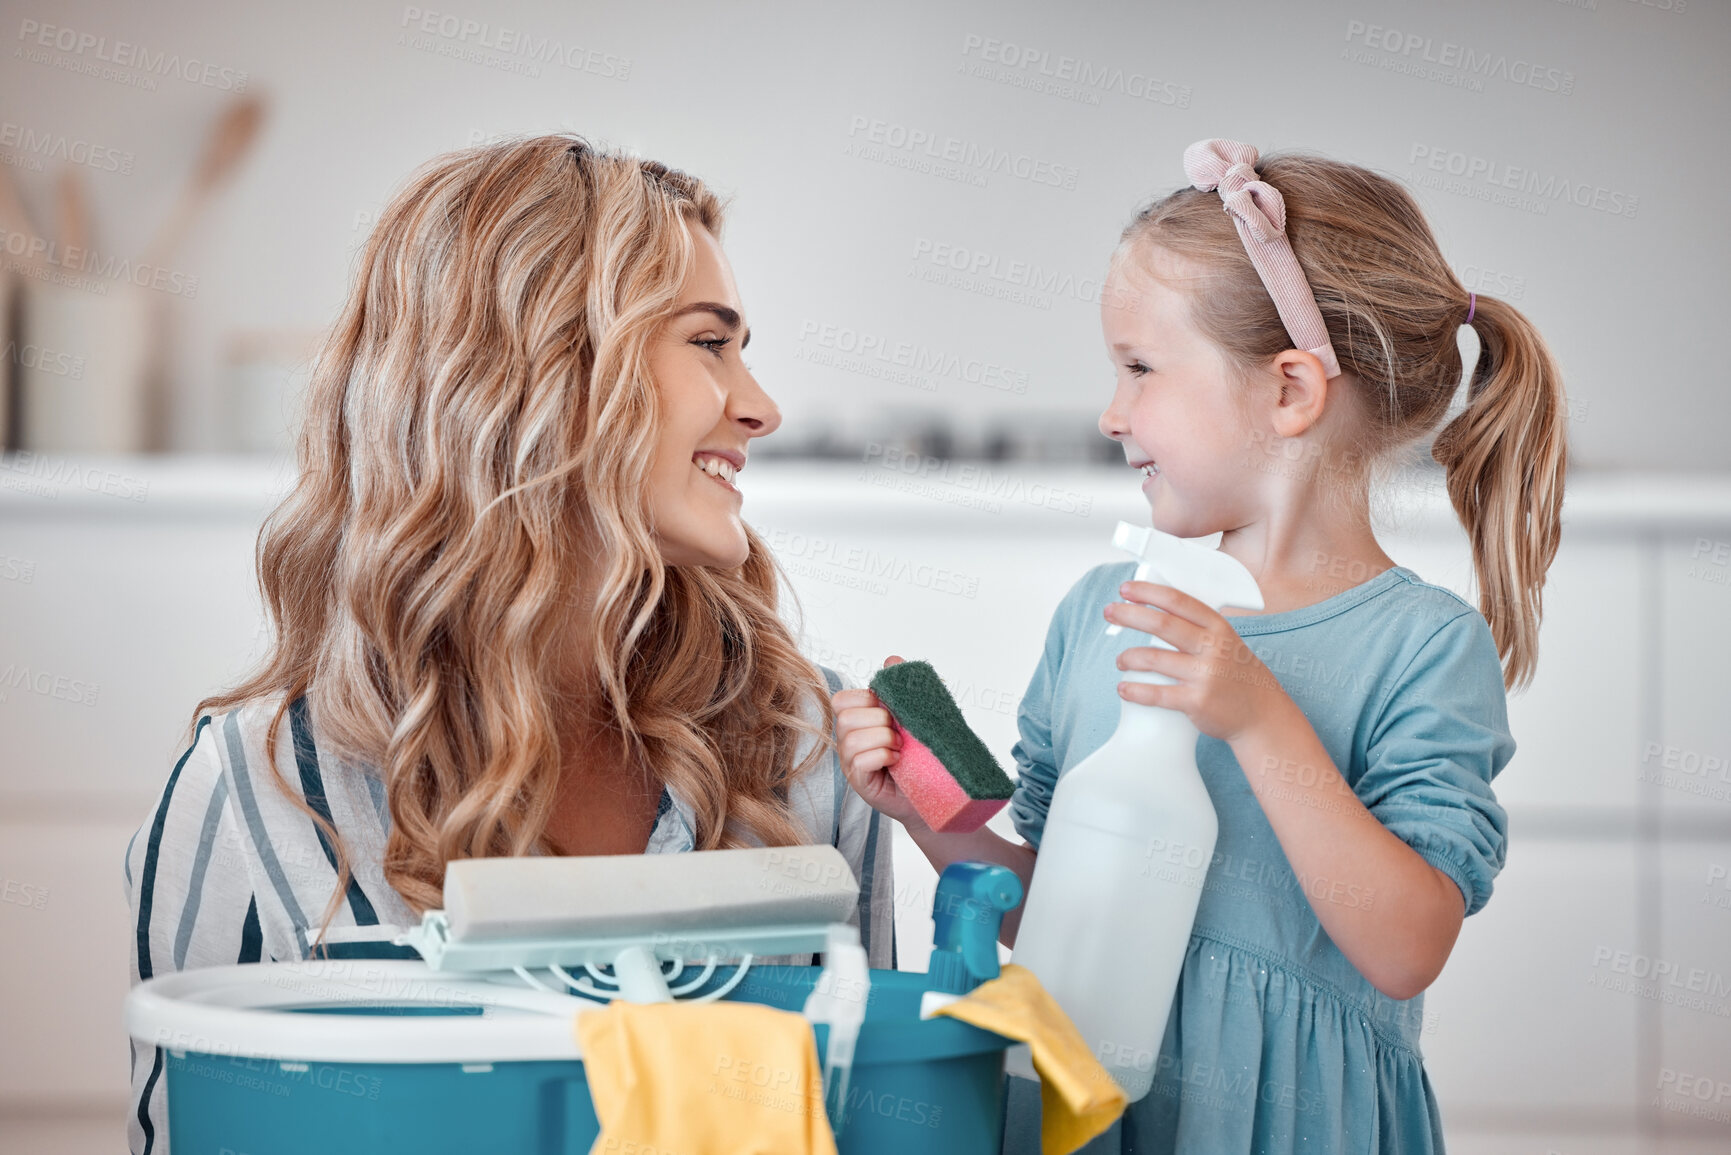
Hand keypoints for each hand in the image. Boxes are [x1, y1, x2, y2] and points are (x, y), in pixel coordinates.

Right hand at [829, 655, 930, 831]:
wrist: (939, 792)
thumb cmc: (924, 755)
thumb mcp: (917, 716)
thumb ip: (903, 689)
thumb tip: (892, 660)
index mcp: (859, 721)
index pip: (842, 699)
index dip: (865, 698)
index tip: (889, 708)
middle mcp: (849, 741)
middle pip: (845, 717)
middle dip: (877, 719)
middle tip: (899, 732)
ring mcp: (851, 763)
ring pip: (850, 738)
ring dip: (882, 738)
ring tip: (900, 748)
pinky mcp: (860, 783)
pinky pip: (859, 761)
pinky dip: (881, 755)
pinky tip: (896, 761)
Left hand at [1105, 580, 1296, 743]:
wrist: (1260, 715)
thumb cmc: (1237, 675)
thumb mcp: (1226, 642)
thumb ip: (1198, 627)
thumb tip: (1157, 610)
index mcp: (1218, 628)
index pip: (1178, 601)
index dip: (1148, 593)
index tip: (1126, 589)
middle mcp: (1212, 648)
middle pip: (1161, 624)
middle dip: (1129, 615)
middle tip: (1110, 612)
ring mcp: (1205, 675)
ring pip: (1153, 659)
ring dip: (1128, 657)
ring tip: (1121, 661)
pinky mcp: (1196, 702)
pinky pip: (1156, 694)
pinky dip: (1135, 690)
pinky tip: (1123, 688)